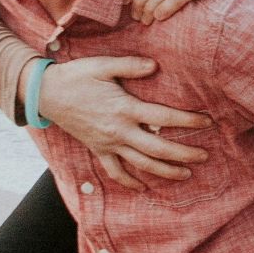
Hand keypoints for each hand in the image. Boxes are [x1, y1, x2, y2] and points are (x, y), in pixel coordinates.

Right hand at [35, 56, 211, 190]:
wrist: (46, 94)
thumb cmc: (76, 76)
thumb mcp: (103, 65)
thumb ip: (130, 65)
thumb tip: (155, 66)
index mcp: (124, 108)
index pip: (163, 118)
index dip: (187, 121)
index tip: (207, 122)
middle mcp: (119, 131)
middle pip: (158, 149)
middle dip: (184, 155)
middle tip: (204, 156)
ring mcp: (108, 144)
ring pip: (141, 164)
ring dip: (165, 172)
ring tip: (186, 175)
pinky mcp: (98, 150)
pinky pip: (115, 172)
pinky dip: (130, 182)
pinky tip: (144, 187)